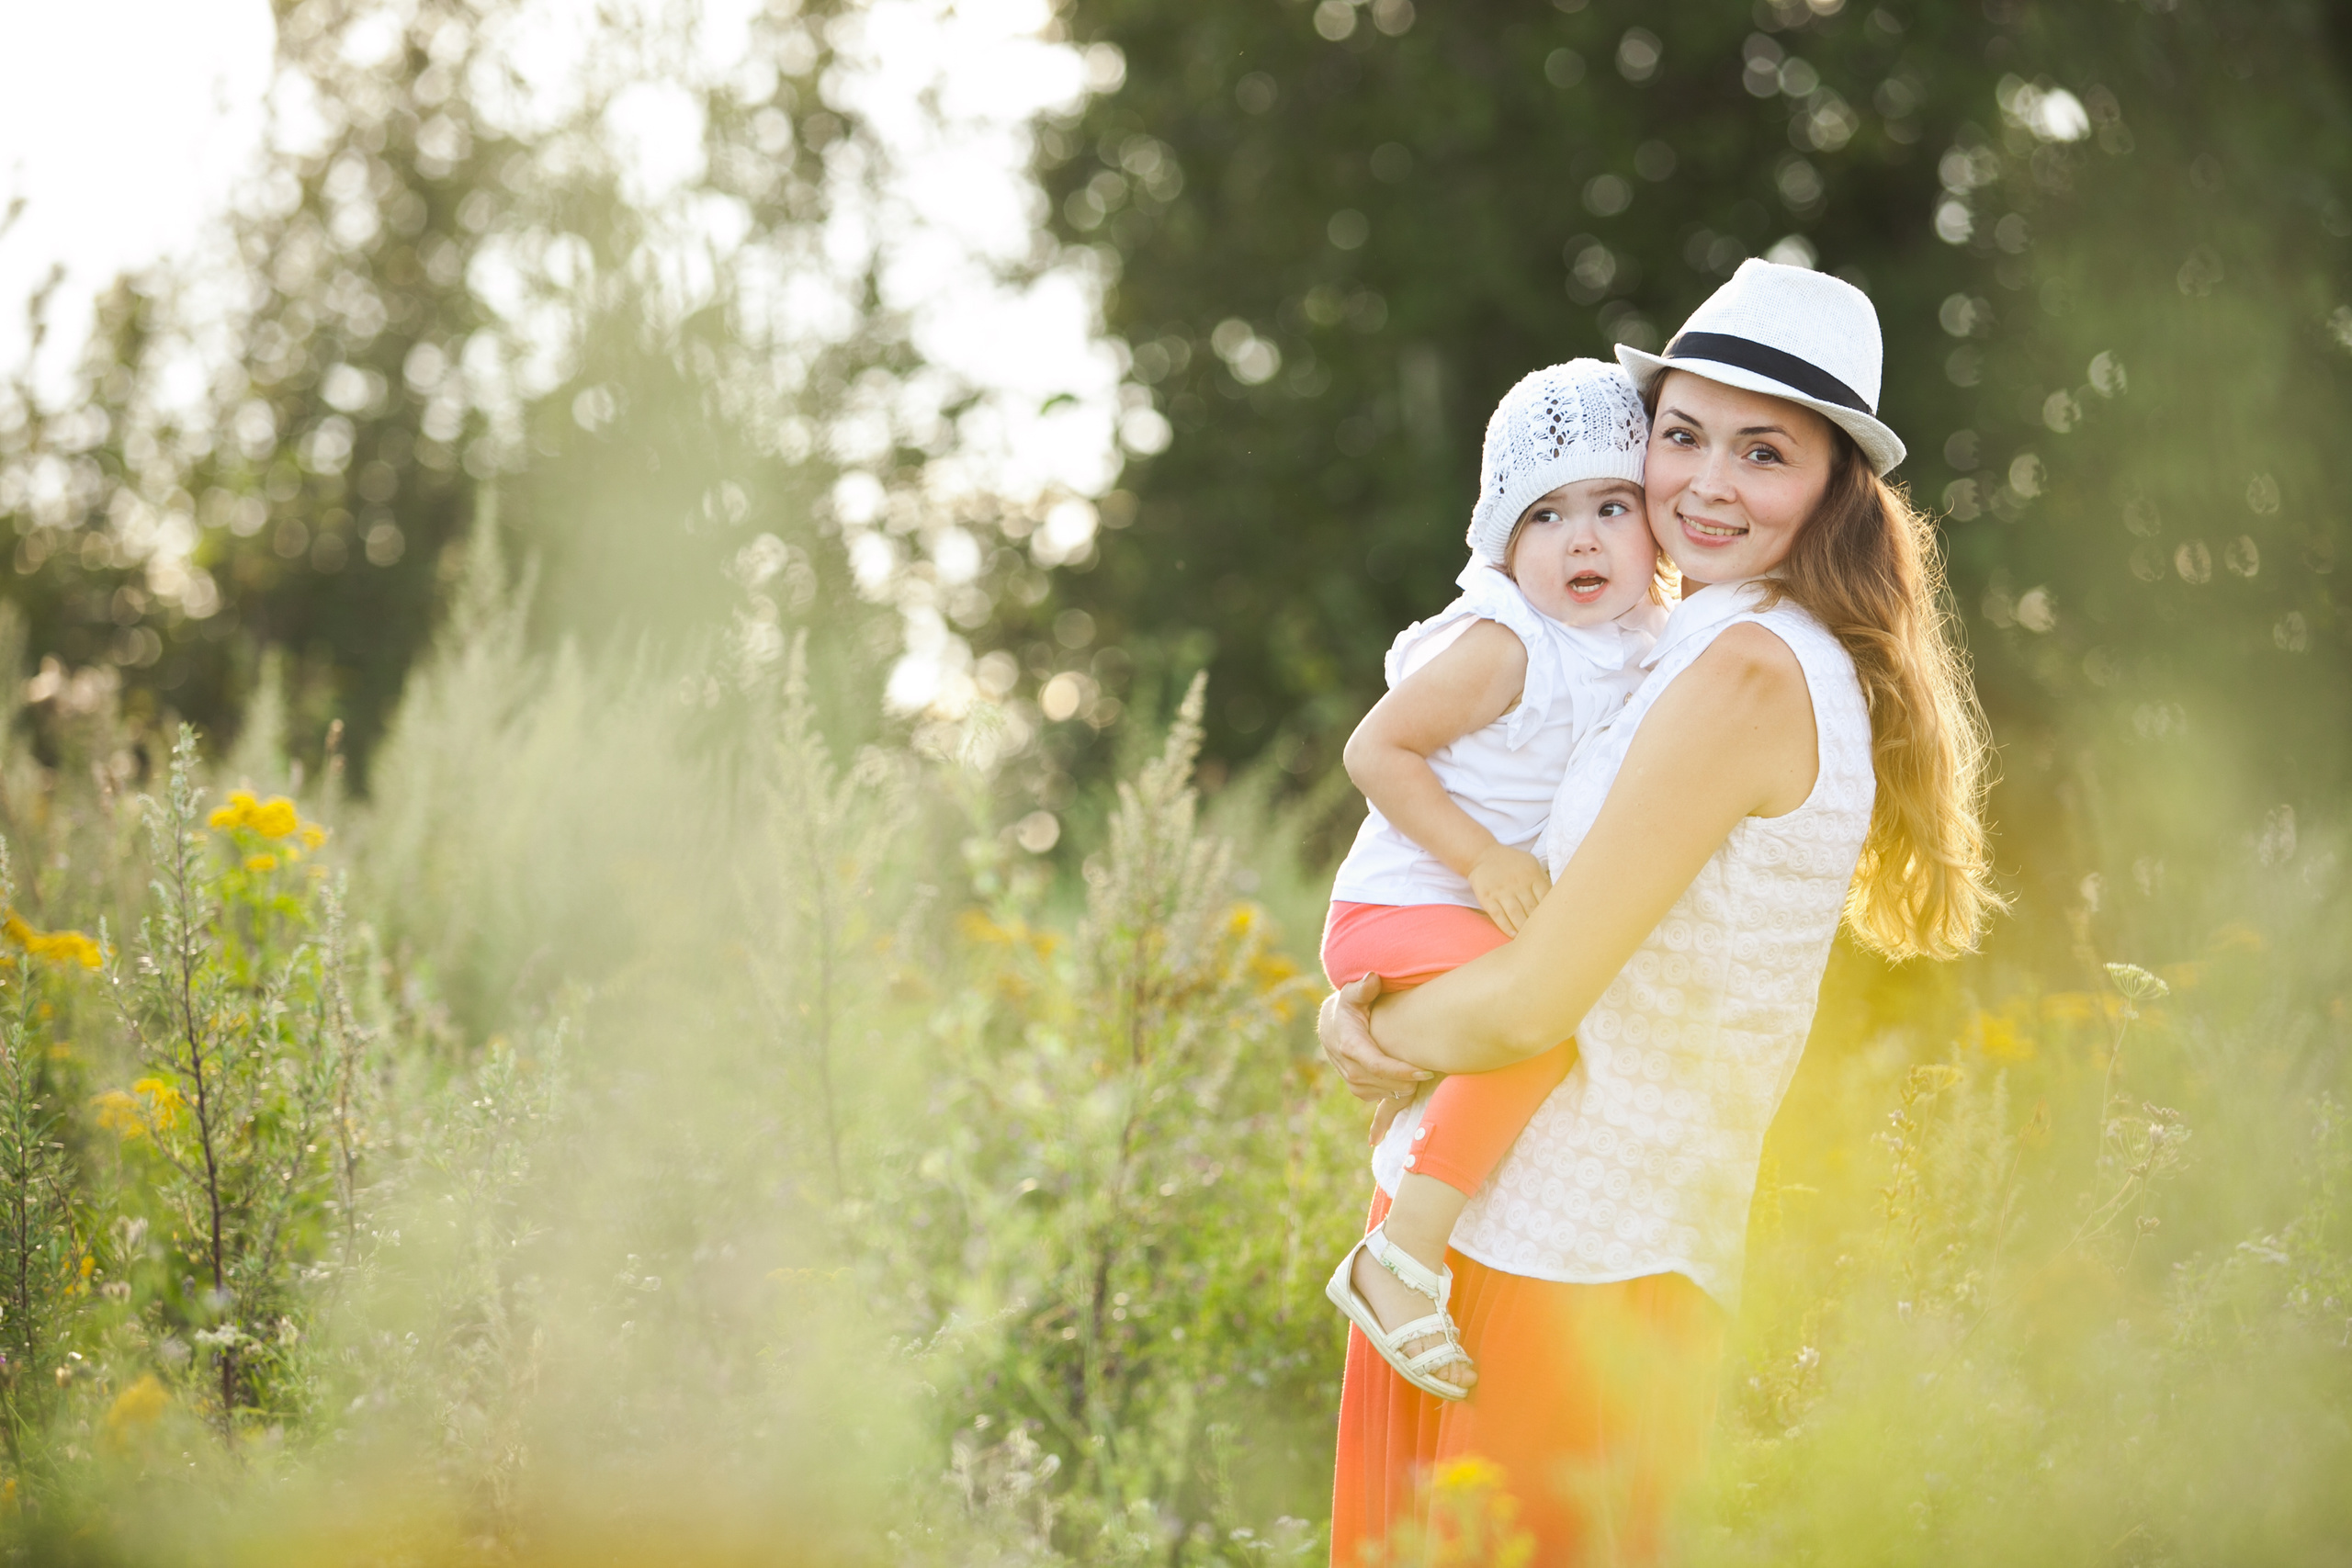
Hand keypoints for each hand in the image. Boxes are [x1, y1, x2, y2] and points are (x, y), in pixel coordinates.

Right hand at [1318, 973, 1430, 1109]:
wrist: (1331, 1025)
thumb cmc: (1348, 1007)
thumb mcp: (1352, 994)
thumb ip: (1363, 988)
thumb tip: (1373, 978)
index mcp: (1350, 1045)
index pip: (1377, 1065)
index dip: (1402, 1071)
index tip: (1425, 1072)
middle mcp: (1349, 1067)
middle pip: (1386, 1082)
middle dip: (1410, 1080)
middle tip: (1431, 1069)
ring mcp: (1352, 1081)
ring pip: (1385, 1092)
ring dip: (1405, 1087)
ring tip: (1422, 1074)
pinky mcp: (1358, 1089)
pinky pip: (1382, 1097)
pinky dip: (1397, 1091)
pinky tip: (1410, 1079)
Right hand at [1466, 844, 1550, 936]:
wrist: (1481, 856)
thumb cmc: (1511, 862)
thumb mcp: (1531, 863)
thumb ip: (1543, 880)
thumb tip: (1557, 898)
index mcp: (1532, 875)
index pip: (1546, 897)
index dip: (1552, 912)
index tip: (1557, 923)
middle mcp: (1518, 884)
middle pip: (1532, 909)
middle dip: (1540, 924)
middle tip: (1547, 937)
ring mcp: (1502, 892)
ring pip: (1516, 915)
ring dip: (1524, 929)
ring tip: (1531, 940)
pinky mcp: (1487, 898)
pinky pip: (1499, 916)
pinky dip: (1507, 927)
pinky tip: (1514, 936)